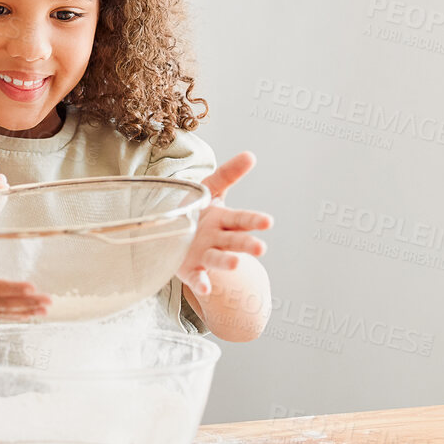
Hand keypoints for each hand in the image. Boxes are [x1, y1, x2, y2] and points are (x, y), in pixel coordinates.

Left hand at [177, 152, 272, 298]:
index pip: (242, 219)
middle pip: (234, 241)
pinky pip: (196, 277)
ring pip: (218, 258)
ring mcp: (204, 254)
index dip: (253, 220)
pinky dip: (202, 282)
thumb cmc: (198, 208)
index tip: (267, 222)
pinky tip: (206, 288)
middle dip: (246, 244)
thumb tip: (251, 155)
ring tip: (236, 265)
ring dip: (226, 262)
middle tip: (261, 248)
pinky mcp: (189, 269)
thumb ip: (229, 173)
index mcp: (224, 219)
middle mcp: (218, 238)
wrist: (175, 231)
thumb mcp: (211, 187)